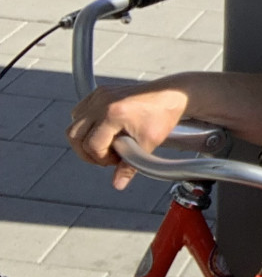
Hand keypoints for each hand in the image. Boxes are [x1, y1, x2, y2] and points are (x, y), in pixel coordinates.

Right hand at [66, 84, 189, 189]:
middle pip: (74, 135)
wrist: (172, 95)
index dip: (101, 158)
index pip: (91, 145)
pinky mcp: (99, 92)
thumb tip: (118, 184)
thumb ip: (131, 166)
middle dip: (87, 152)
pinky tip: (105, 131)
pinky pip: (80, 112)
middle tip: (106, 157)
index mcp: (113, 114)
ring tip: (107, 144)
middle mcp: (102, 102)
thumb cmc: (163, 116)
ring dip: (85, 139)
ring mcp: (99, 95)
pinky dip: (86, 126)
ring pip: (74, 124)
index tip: (117, 159)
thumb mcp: (149, 144)